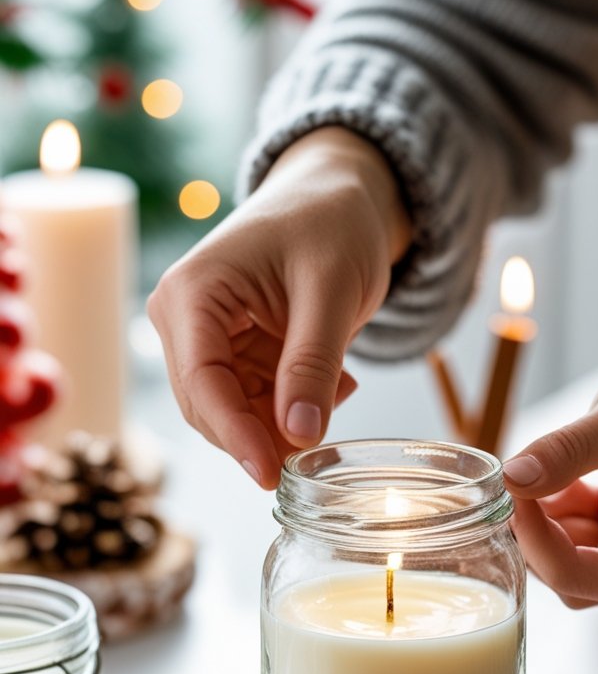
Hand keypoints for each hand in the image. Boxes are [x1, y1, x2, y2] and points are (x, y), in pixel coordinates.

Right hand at [148, 128, 411, 487]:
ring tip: (339, 384)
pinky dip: (292, 408)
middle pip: (209, 408)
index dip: (236, 435)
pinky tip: (332, 380)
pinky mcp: (229, 355)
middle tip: (322, 443)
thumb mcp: (331, 293)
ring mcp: (202, 340)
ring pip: (230, 414)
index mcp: (192, 293)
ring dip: (283, 421)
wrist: (336, 198)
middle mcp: (182, 319)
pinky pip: (252, 405)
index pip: (202, 383)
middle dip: (263, 433)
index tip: (271, 475)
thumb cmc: (331, 224)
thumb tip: (299, 436)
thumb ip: (313, 365)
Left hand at [502, 330, 597, 606]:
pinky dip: (552, 512)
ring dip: (542, 522)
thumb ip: (570, 449)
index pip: (589, 581)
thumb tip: (513, 478)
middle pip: (574, 582)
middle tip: (515, 482)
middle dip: (537, 536)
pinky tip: (564, 475)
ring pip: (565, 565)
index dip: (538, 545)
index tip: (512, 494)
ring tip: (550, 467)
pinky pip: (570, 543)